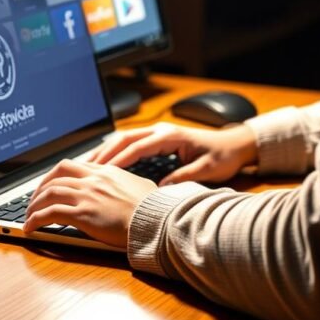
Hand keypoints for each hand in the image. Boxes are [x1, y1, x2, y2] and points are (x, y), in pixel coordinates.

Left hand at [23, 160, 155, 247]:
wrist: (154, 221)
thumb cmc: (152, 208)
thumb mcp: (140, 185)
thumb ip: (128, 181)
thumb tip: (132, 185)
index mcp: (106, 171)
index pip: (73, 165)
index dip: (56, 175)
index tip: (49, 185)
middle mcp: (93, 179)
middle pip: (57, 174)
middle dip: (40, 186)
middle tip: (34, 199)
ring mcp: (87, 195)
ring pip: (50, 192)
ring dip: (34, 205)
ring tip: (28, 216)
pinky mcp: (82, 214)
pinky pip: (50, 213)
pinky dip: (35, 220)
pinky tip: (30, 228)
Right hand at [87, 121, 257, 184]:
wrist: (236, 144)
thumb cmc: (223, 156)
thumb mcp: (206, 169)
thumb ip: (183, 178)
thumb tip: (160, 189)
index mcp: (171, 136)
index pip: (138, 147)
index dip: (118, 160)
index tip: (101, 173)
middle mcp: (161, 130)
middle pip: (125, 138)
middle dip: (103, 152)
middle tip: (84, 168)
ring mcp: (159, 133)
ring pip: (125, 138)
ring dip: (106, 151)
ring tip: (86, 166)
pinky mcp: (159, 139)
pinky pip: (131, 143)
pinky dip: (115, 152)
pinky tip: (104, 164)